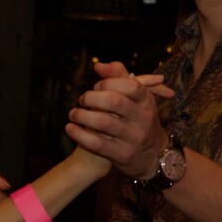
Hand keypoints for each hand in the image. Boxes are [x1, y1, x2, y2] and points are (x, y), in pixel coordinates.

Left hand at [66, 62, 172, 179]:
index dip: (108, 83)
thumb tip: (98, 65)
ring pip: (104, 122)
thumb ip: (118, 78)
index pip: (130, 85)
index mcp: (147, 102)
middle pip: (114, 101)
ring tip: (73, 114)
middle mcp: (143, 119)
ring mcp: (134, 138)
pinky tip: (70, 128)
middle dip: (92, 97)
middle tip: (82, 99)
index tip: (96, 86)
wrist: (151, 155)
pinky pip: (97, 144)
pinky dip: (80, 134)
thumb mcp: (135, 99)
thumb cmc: (137, 119)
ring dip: (82, 115)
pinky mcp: (122, 155)